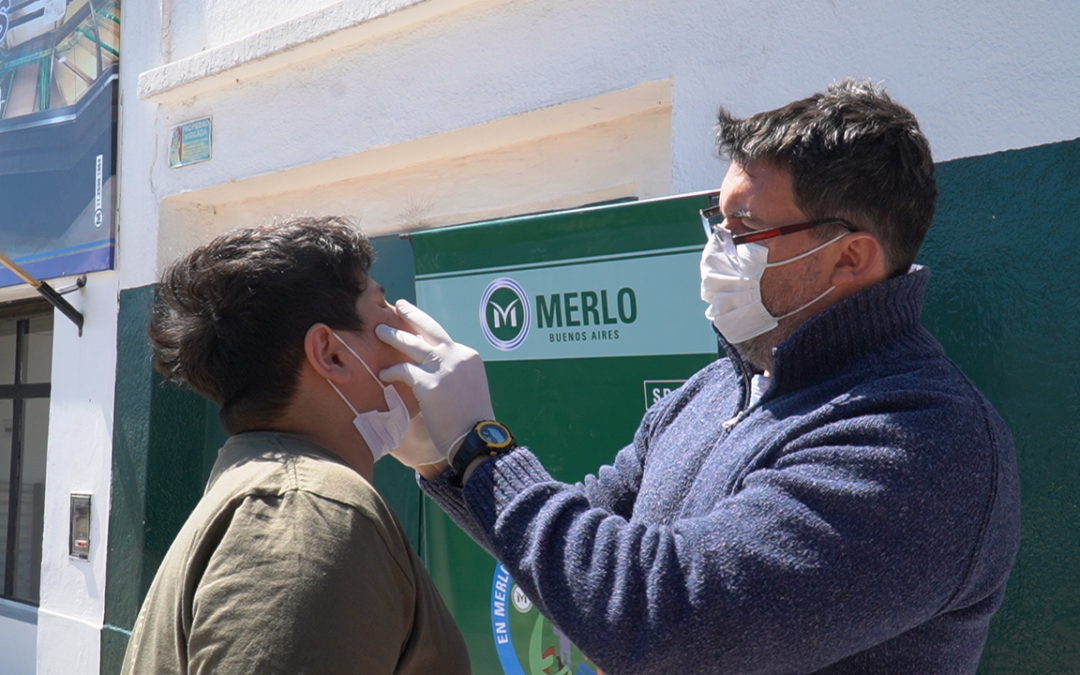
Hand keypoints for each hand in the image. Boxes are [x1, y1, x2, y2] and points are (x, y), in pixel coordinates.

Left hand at [377, 300, 494, 459]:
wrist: (477, 438)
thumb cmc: (470, 421)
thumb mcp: (468, 388)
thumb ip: (453, 374)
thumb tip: (431, 372)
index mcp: (468, 356)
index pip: (442, 338)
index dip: (425, 329)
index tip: (413, 322)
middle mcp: (457, 356)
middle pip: (430, 329)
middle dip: (411, 315)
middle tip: (399, 305)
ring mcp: (444, 368)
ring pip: (413, 345)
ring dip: (394, 335)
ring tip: (379, 330)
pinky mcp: (430, 383)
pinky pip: (404, 370)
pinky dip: (392, 371)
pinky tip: (383, 373)